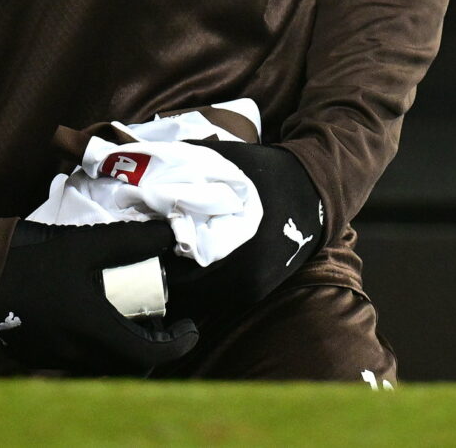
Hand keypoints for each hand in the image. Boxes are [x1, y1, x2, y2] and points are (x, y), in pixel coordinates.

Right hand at [0, 219, 200, 375]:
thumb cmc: (32, 258)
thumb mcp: (87, 243)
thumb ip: (132, 240)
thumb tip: (171, 236)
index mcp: (93, 332)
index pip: (148, 355)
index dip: (177, 344)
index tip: (190, 327)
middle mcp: (76, 355)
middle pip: (128, 362)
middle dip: (151, 343)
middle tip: (159, 316)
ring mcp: (54, 359)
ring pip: (104, 362)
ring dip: (122, 343)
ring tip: (126, 312)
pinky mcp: (36, 355)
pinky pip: (79, 358)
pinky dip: (96, 343)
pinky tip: (90, 313)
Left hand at [160, 141, 324, 322]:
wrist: (316, 190)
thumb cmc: (269, 172)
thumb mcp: (229, 160)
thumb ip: (187, 162)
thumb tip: (144, 165)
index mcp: (237, 251)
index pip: (175, 269)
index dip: (152, 253)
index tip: (139, 236)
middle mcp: (244, 281)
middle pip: (182, 289)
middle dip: (161, 268)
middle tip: (145, 245)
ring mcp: (250, 290)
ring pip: (196, 297)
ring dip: (179, 277)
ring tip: (164, 251)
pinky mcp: (254, 292)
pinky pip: (213, 295)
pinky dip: (198, 280)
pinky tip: (190, 258)